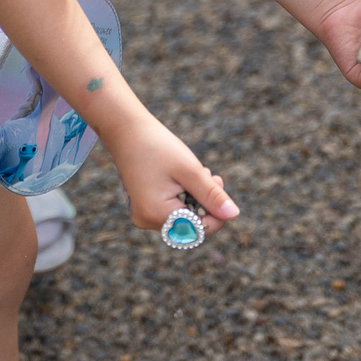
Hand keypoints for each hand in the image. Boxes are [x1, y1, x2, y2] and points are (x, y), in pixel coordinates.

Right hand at [107, 114, 236, 236]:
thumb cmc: (157, 146)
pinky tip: (183, 178)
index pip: (199, 229)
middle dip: (205, 202)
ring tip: (196, 172)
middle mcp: (147, 221)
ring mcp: (143, 215)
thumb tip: (234, 214)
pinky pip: (171, 210)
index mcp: (156, 214)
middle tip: (208, 174)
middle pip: (191, 224)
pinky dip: (183, 196)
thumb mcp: (189, 170)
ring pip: (183, 216)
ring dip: (195, 197)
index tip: (218, 183)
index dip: (216, 213)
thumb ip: (212, 195)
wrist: (126, 131)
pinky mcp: (144, 207)